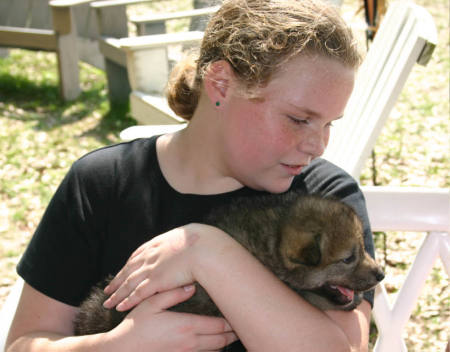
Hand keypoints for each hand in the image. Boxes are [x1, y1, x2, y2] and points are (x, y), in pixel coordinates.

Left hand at [103, 224, 205, 310]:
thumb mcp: (189, 236)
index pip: (137, 255)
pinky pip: (137, 293)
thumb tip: (190, 241)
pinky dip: (127, 301)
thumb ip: (183, 241)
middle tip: (108, 289)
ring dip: (117, 294)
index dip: (129, 265)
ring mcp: (151, 268)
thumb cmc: (203, 242)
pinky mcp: (156, 281)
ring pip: (128, 283)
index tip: (123, 271)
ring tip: (108, 302)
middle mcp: (150, 255)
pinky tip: (120, 307)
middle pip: (128, 270)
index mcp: (158, 243)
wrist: (204, 247)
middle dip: (117, 281)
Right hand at [107, 285, 237, 350]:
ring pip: (214, 351)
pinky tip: (213, 345)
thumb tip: (192, 286)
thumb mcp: (151, 304)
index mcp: (186, 326)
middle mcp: (190, 343)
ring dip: (224, 343)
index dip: (232, 321)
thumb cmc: (135, 327)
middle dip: (233, 333)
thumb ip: (173, 294)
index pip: (218, 325)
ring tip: (232, 333)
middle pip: (221, 341)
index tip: (239, 313)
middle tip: (242, 324)